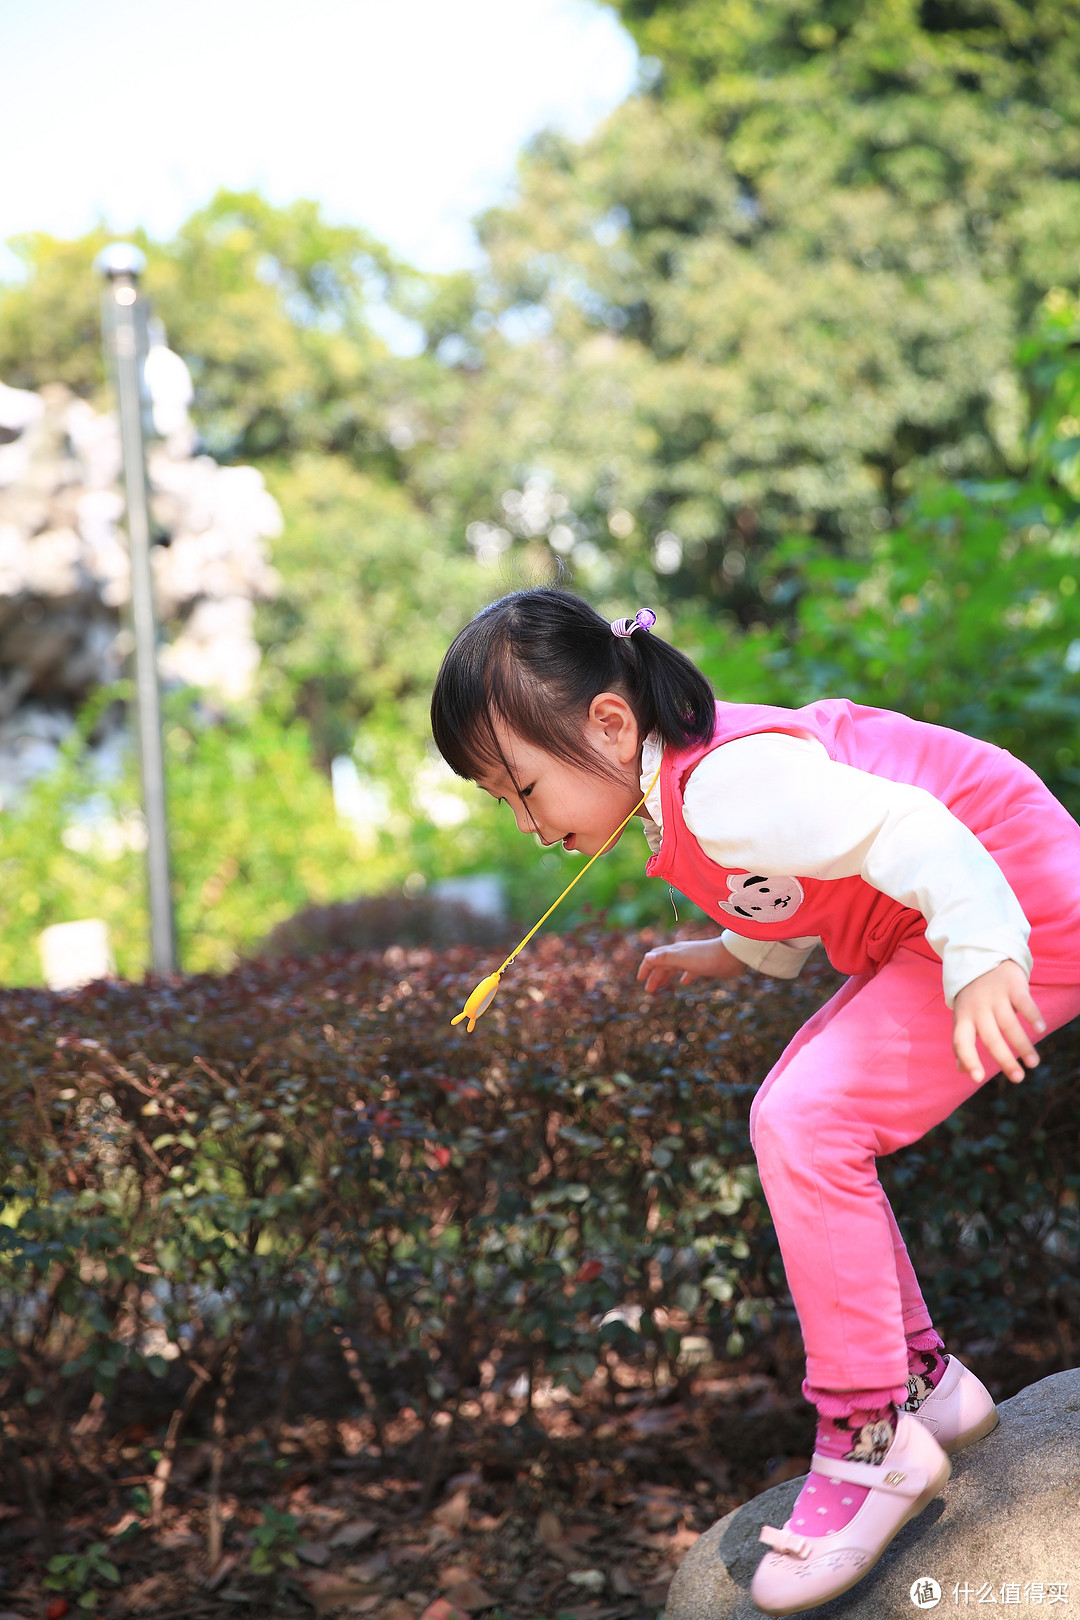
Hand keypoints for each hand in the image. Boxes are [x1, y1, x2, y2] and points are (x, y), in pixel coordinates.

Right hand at [637, 936, 746, 993]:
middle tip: (649, 991)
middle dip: (654, 976)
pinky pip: (689, 971)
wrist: (732, 955)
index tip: (640, 980)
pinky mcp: (703, 966)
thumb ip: (665, 958)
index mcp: (674, 952)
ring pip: (674, 968)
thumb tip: (647, 957)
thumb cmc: (707, 957)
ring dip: (666, 977)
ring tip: (661, 987)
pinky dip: (684, 977)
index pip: (654, 958)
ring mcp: (692, 960)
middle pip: (663, 965)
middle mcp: (681, 954)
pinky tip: (684, 982)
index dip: (646, 968)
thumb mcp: (683, 959)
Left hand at [952, 960, 1045, 1084]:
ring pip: (1009, 1025)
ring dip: (1023, 1045)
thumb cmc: (973, 997)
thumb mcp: (963, 1016)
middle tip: (1018, 1078)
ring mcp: (995, 996)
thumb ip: (963, 1042)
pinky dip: (1033, 1015)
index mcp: (963, 1018)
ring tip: (1033, 1063)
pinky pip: (1024, 1002)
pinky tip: (1041, 1029)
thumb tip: (962, 1071)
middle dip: (1005, 1060)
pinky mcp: (1012, 985)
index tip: (977, 1078)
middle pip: (990, 1038)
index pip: (961, 1041)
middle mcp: (978, 1008)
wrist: (983, 957)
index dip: (967, 1059)